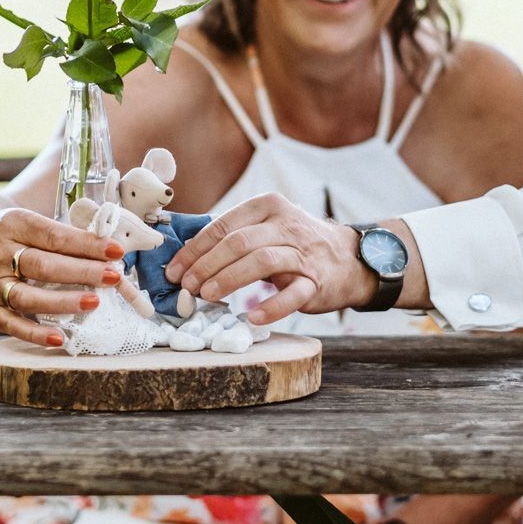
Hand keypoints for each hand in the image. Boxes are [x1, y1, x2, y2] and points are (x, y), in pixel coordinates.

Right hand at [0, 207, 126, 344]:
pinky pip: (9, 323)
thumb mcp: (25, 220)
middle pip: (42, 265)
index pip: (53, 235)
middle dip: (81, 271)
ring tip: (93, 302)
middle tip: (112, 276)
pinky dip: (33, 333)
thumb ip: (59, 234)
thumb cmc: (5, 231)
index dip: (85, 244)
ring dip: (62, 301)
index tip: (115, 251)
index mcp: (13, 224)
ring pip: (27, 295)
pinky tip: (59, 338)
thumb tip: (105, 250)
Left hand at [163, 193, 372, 324]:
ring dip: (229, 280)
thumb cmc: (295, 244)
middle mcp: (287, 225)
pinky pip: (292, 295)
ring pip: (261, 262)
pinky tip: (250, 317)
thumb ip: (233, 233)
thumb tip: (184, 253)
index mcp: (268, 206)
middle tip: (186, 286)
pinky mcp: (316, 282)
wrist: (348, 259)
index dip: (195, 249)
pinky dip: (270, 307)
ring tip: (206, 296)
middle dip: (206, 266)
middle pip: (239, 243)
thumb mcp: (267, 226)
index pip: (224, 225)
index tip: (174, 269)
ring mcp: (303, 254)